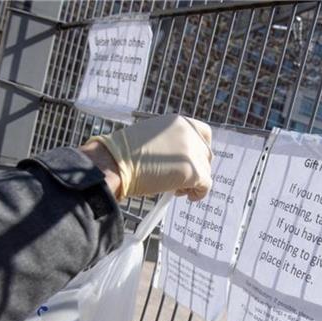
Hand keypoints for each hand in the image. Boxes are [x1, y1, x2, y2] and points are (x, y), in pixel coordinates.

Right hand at [86, 114, 212, 200]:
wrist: (115, 163)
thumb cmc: (124, 154)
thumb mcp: (152, 138)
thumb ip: (171, 143)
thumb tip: (180, 161)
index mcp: (178, 122)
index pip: (204, 133)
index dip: (201, 149)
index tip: (194, 161)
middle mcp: (189, 134)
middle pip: (206, 155)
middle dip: (196, 169)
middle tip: (181, 180)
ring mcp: (192, 152)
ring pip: (205, 172)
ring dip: (194, 182)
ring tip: (177, 189)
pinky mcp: (193, 171)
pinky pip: (205, 185)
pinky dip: (198, 194)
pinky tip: (187, 196)